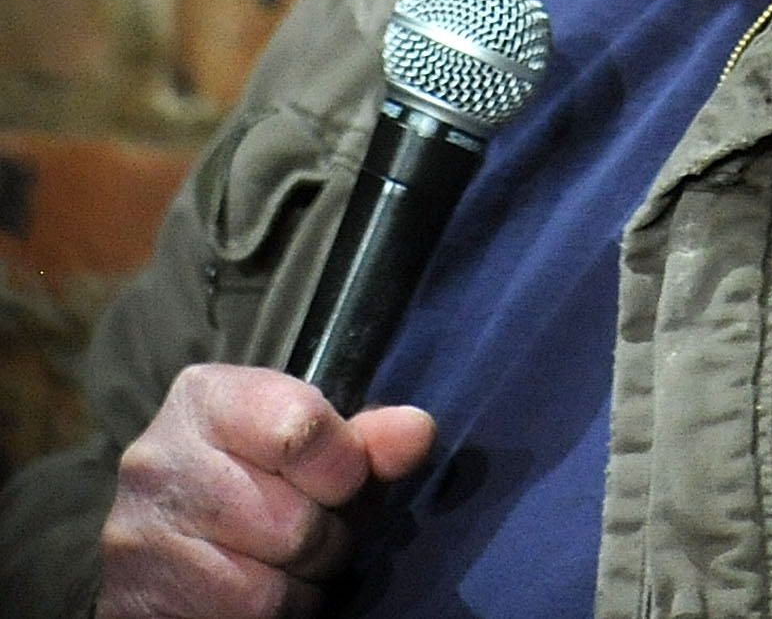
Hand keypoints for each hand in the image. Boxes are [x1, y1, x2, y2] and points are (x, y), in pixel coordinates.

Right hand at [99, 364, 434, 618]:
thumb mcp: (315, 447)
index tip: (343, 481)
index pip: (303, 430)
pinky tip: (252, 591)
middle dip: (324, 539)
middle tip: (310, 531)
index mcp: (206, 397)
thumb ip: (368, 441)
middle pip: (293, 522)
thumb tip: (418, 433)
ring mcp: (135, 536)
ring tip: (282, 563)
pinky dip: (268, 617)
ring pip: (265, 589)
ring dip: (297, 586)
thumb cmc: (258, 478)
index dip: (345, 469)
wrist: (168, 541)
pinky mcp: (131, 601)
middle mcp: (157, 460)